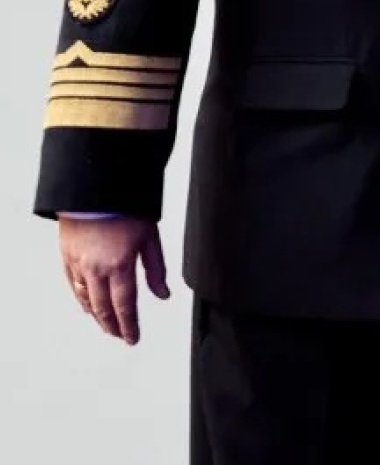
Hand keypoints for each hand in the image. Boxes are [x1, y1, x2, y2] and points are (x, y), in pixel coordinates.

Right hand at [59, 216, 168, 344]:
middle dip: (113, 326)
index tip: (133, 339)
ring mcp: (79, 265)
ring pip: (86, 300)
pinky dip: (81, 299)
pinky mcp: (67, 257)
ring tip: (107, 324)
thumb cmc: (127, 209)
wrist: (96, 190)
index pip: (125, 306)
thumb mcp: (150, 238)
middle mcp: (96, 270)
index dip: (129, 326)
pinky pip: (73, 286)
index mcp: (120, 266)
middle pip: (103, 308)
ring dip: (97, 315)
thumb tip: (164, 294)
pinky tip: (87, 305)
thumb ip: (156, 269)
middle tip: (121, 336)